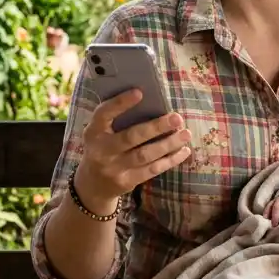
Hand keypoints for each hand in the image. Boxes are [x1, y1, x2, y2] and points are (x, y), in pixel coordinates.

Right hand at [74, 88, 191, 207]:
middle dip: (156, 127)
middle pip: (131, 137)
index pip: (104, 114)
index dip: (120, 103)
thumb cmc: (102, 149)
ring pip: (145, 155)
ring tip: (185, 133)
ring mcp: (114, 168)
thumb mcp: (100, 134)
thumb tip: (150, 103)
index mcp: (93, 132)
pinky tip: (184, 150)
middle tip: (177, 118)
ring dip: (168, 144)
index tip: (140, 92)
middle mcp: (101, 150)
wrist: (92, 186)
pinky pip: (152, 170)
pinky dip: (170, 160)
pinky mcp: (127, 181)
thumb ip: (116, 120)